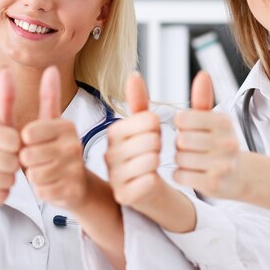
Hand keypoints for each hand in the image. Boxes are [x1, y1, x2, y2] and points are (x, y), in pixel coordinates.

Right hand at [0, 68, 20, 205]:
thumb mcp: (3, 122)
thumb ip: (7, 97)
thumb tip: (7, 69)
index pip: (15, 140)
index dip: (20, 145)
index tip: (11, 145)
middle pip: (12, 162)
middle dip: (16, 164)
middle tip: (6, 161)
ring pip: (7, 180)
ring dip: (10, 179)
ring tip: (0, 173)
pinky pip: (0, 196)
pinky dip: (2, 193)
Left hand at [20, 66, 86, 209]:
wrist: (77, 183)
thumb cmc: (55, 150)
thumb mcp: (51, 122)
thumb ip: (49, 96)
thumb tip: (52, 67)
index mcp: (66, 125)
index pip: (28, 133)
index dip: (24, 141)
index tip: (32, 141)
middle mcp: (74, 144)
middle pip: (29, 155)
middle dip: (27, 160)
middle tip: (39, 159)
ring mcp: (75, 168)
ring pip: (34, 174)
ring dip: (34, 175)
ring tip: (45, 171)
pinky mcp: (73, 189)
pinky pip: (42, 190)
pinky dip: (42, 189)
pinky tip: (52, 185)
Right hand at [105, 72, 164, 208]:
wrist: (151, 191)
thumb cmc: (148, 154)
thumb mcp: (146, 126)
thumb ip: (140, 101)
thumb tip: (133, 75)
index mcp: (113, 132)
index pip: (148, 119)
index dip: (159, 128)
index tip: (153, 136)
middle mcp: (109, 153)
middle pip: (151, 139)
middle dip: (160, 146)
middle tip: (153, 153)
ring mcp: (114, 175)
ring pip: (151, 160)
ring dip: (159, 162)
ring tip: (152, 166)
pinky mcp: (123, 194)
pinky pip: (149, 181)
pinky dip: (157, 180)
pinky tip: (151, 180)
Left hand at [173, 71, 244, 198]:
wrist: (239, 176)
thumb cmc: (219, 143)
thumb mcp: (213, 120)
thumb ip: (203, 98)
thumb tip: (203, 74)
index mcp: (224, 122)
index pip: (183, 118)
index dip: (181, 125)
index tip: (189, 129)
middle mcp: (227, 143)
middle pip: (181, 140)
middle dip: (180, 144)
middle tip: (190, 148)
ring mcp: (222, 165)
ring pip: (179, 158)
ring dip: (180, 160)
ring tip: (192, 160)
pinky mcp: (214, 185)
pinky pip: (181, 175)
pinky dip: (180, 175)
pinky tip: (190, 173)